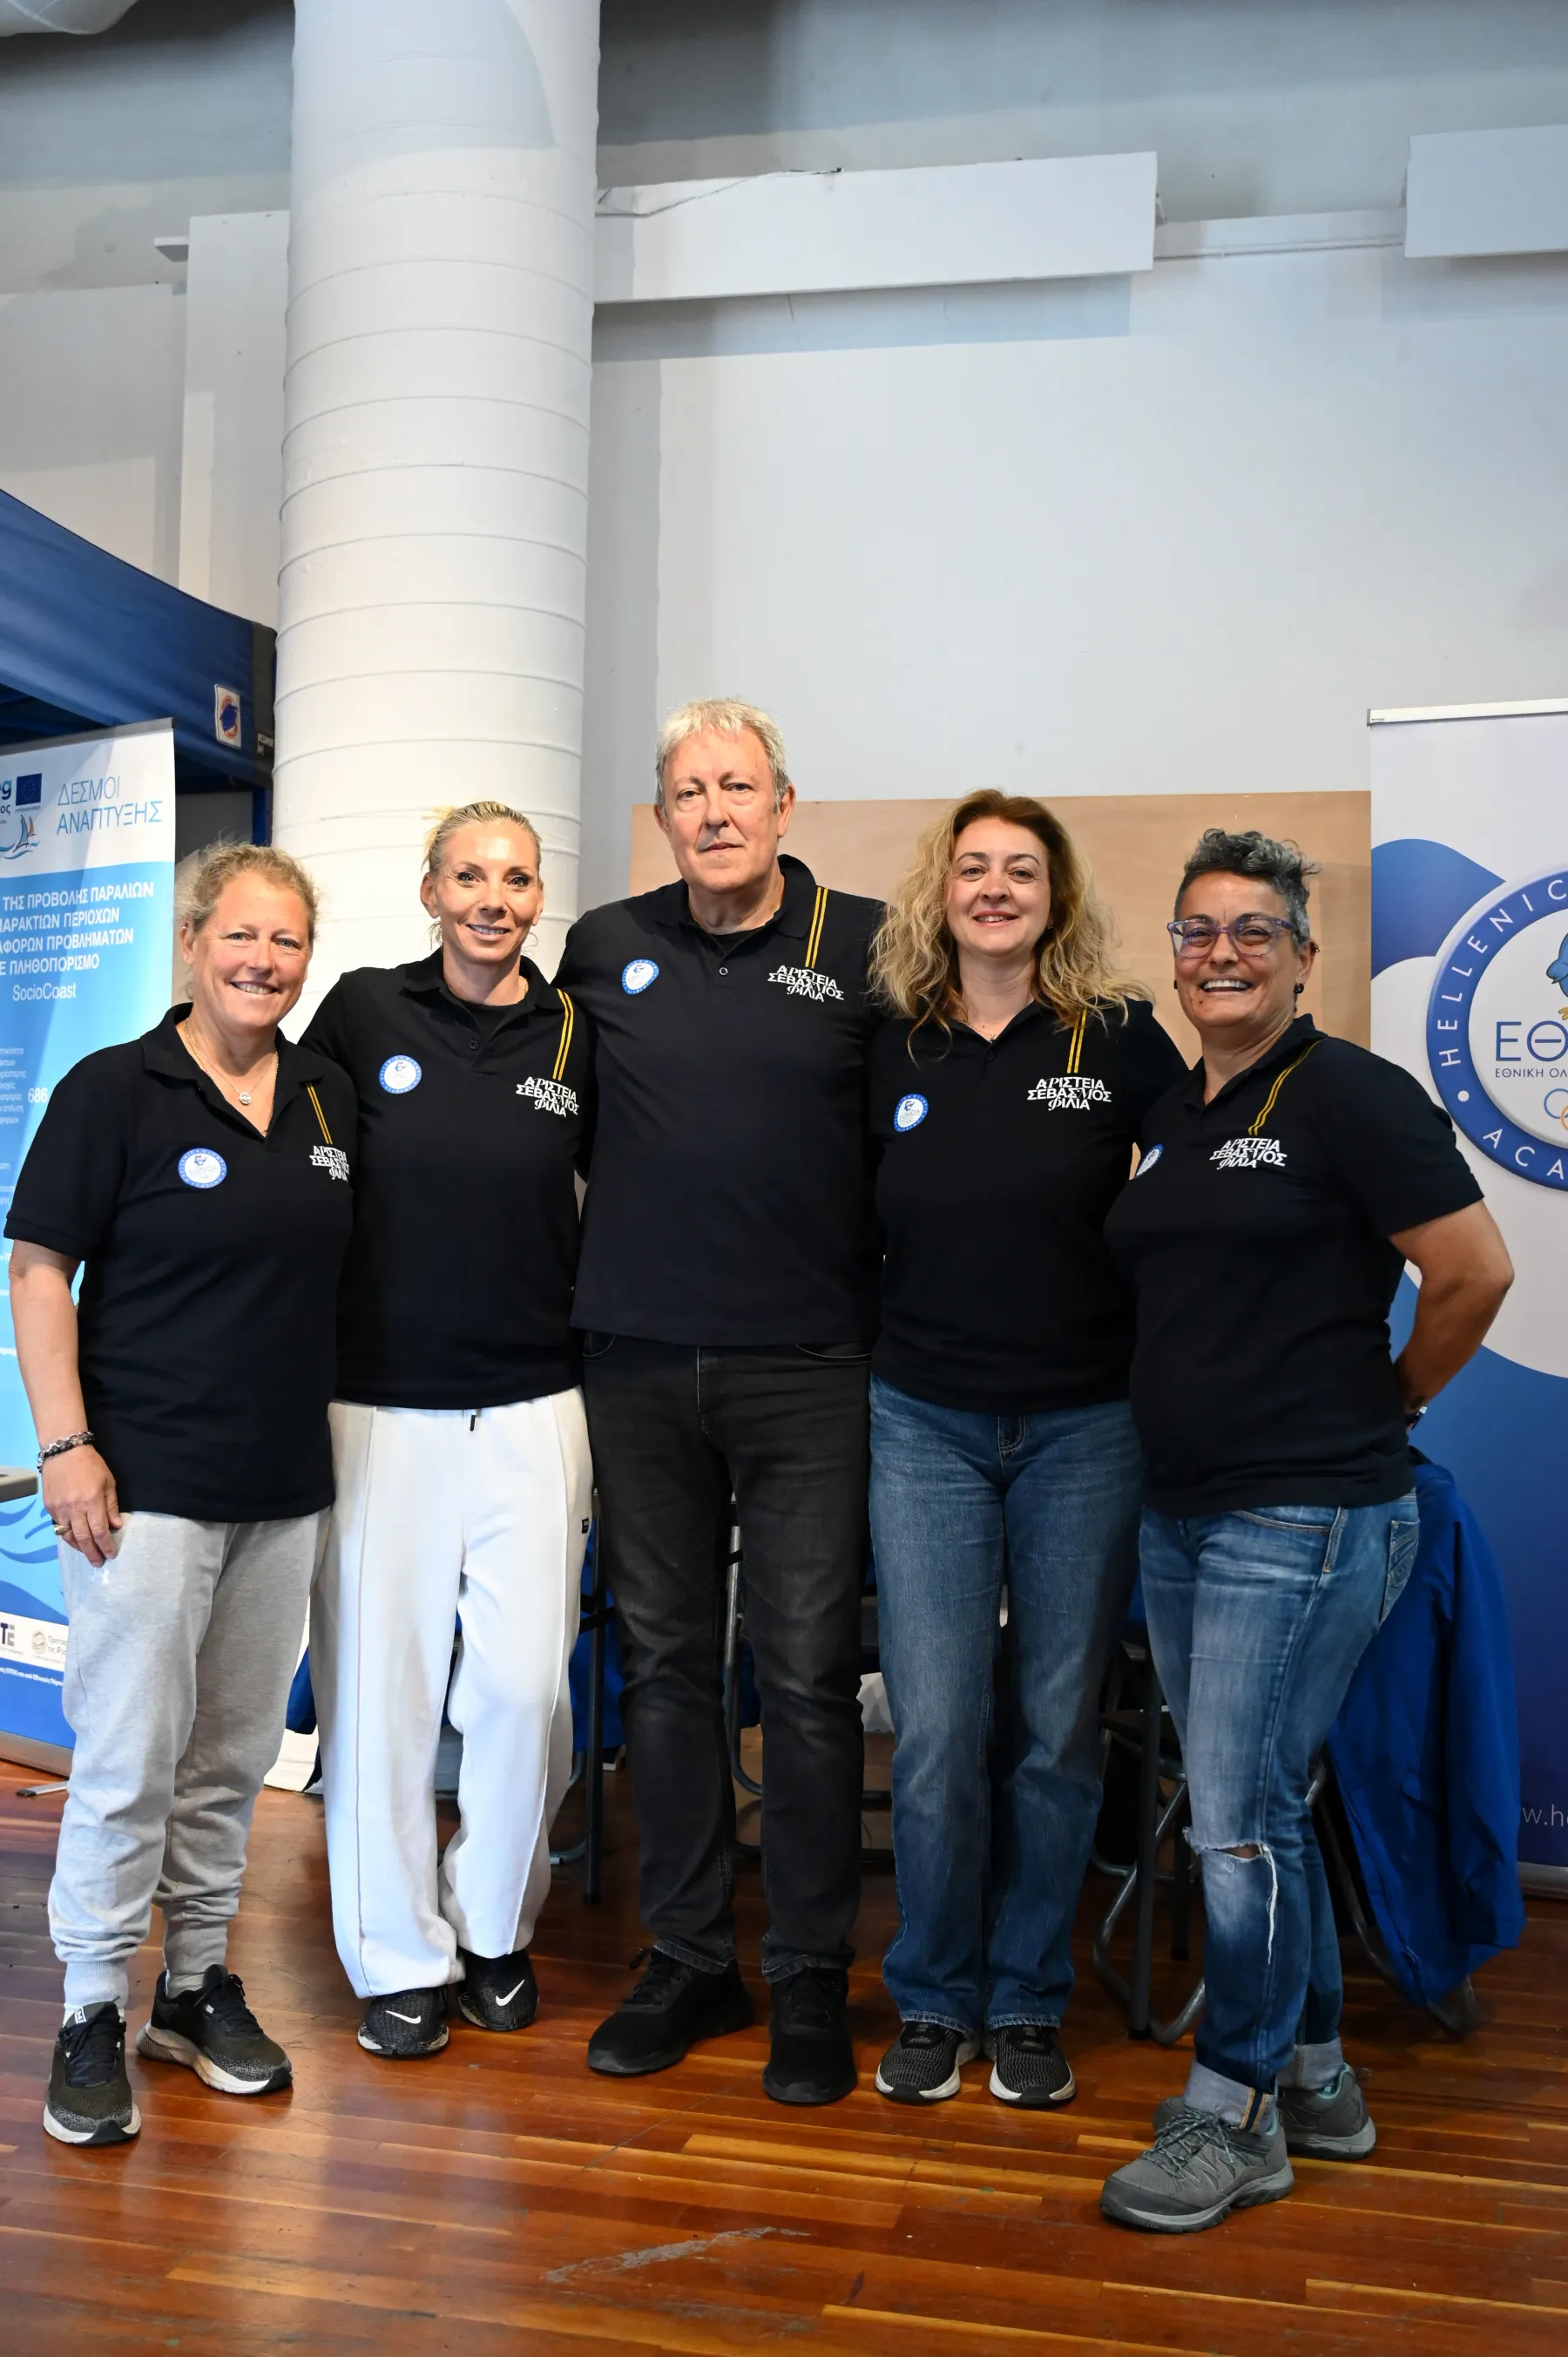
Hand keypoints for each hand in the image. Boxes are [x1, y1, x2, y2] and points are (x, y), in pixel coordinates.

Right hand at [42, 1445, 121, 1567]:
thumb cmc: (91, 1465)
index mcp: (92, 1501)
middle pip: (84, 1538)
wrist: (64, 1451)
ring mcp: (60, 1509)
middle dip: (92, 1553)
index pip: (100, 1531)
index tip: (111, 1554)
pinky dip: (67, 1536)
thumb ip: (111, 1506)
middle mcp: (75, 1508)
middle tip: (98, 1563)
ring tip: (87, 1554)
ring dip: (78, 1548)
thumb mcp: (108, 1482)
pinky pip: (58, 1527)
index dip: (106, 1545)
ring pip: (68, 1536)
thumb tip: (116, 1526)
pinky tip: (74, 1539)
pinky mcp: (49, 1507)